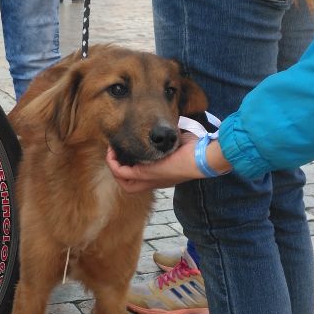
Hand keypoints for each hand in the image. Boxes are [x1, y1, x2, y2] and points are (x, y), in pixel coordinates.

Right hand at [105, 134, 231, 192]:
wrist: (202, 158)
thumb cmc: (194, 151)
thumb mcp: (177, 144)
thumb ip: (168, 139)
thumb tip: (165, 128)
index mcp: (161, 175)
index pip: (140, 178)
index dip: (130, 167)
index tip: (127, 152)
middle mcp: (154, 181)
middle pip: (129, 185)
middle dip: (119, 171)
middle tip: (116, 155)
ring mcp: (149, 179)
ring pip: (123, 182)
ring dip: (114, 167)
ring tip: (112, 153)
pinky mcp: (146, 173)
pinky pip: (121, 173)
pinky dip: (113, 164)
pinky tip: (113, 152)